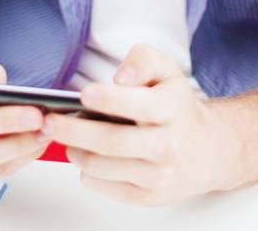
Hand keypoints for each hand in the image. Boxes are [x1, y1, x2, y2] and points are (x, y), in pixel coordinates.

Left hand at [45, 44, 234, 205]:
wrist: (209, 151)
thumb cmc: (178, 108)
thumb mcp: (168, 72)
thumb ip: (143, 60)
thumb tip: (120, 78)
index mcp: (171, 109)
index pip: (137, 105)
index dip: (107, 99)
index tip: (82, 95)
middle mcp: (167, 145)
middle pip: (111, 141)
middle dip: (73, 131)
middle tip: (48, 122)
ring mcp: (157, 175)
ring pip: (101, 166)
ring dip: (75, 151)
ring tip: (67, 138)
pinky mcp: (147, 196)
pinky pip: (103, 185)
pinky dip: (87, 171)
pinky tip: (87, 156)